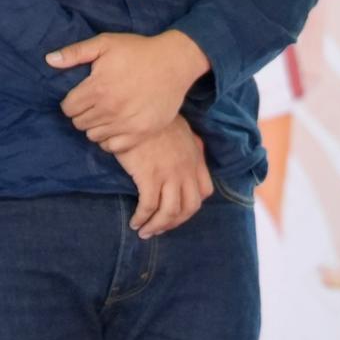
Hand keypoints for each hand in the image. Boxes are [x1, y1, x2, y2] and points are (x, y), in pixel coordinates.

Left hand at [49, 29, 208, 151]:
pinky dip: (109, 140)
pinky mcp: (142, 132)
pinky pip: (113, 147)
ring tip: (105, 115)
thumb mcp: (105, 43)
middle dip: (82, 114)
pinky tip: (115, 127)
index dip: (71, 102)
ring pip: (94, 137)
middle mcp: (110, 109)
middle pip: (79, 124)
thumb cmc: (138, 51)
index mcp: (97, 88)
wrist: (175, 62)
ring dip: (95, 127)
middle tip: (94, 104)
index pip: (68, 108)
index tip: (81, 96)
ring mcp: (126, 123)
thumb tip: (49, 60)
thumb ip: (75, 53)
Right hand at [116, 120, 211, 237]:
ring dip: (157, 226)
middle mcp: (186, 170)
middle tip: (159, 228)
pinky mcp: (150, 177)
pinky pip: (149, 207)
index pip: (204, 191)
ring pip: (170, 212)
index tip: (177, 211)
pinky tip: (135, 221)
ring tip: (144, 231)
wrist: (137, 108)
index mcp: (195, 159)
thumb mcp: (179, 130)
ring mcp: (170, 175)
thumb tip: (178, 154)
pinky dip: (142, 218)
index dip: (192, 206)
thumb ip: (184, 145)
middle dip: (175, 223)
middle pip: (189, 208)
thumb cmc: (153, 119)